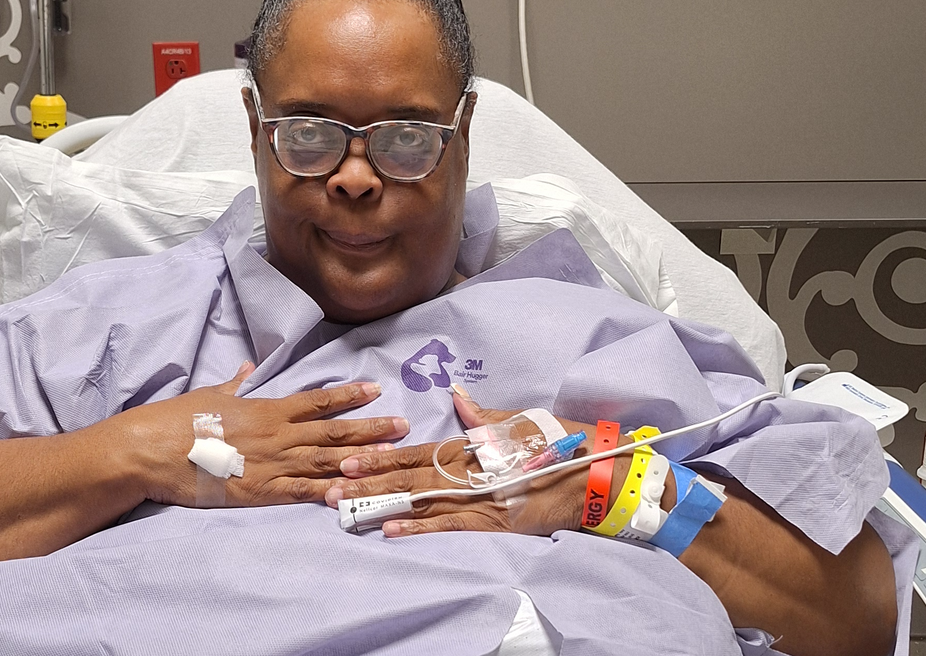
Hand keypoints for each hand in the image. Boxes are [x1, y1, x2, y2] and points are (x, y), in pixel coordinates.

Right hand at [115, 362, 409, 508]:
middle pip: (333, 433)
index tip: (376, 391)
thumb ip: (234, 385)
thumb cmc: (176, 420)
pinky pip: (300, 493)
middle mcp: (277, 435)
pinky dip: (326, 494)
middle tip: (402, 426)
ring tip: (390, 457)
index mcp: (266, 410)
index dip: (349, 396)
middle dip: (370, 430)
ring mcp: (270, 464)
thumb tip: (245, 368)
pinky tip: (350, 494)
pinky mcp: (258, 492)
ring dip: (360, 460)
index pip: (317, 401)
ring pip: (325, 462)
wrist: (150, 450)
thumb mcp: (210, 396)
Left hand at [324, 389, 604, 536]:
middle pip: (410, 478)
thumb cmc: (554, 443)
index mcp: (471, 446)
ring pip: (423, 502)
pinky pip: (452, 526)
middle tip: (332, 487)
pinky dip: (421, 528)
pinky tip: (393, 531)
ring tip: (350, 511)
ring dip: (384, 506)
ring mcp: (481, 498)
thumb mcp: (517, 421)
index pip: (415, 451)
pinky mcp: (495, 523)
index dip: (380, 456)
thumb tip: (456, 394)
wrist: (593, 473)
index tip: (347, 459)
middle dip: (369, 483)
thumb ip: (481, 415)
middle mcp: (470, 471)